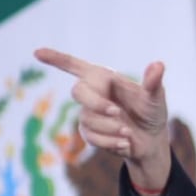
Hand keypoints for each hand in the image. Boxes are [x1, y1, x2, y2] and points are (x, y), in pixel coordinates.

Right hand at [34, 48, 170, 192]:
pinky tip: (125, 143)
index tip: (37, 52)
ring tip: (129, 133)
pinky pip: (91, 137)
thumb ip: (153, 83)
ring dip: (110, 128)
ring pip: (87, 118)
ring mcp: (88, 113)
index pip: (76, 66)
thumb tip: (158, 65)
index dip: (57, 59)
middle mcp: (93, 93)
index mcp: (106, 78)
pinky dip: (110, 141)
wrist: (150, 140)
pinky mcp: (88, 132)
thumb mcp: (156, 98)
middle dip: (96, 104)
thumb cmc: (152, 113)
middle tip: (117, 113)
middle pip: (77, 91)